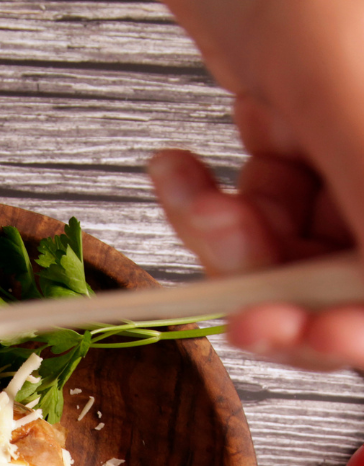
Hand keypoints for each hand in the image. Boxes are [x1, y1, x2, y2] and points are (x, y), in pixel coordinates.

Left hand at [154, 0, 363, 371]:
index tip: (296, 332)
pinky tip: (179, 170)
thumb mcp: (335, 73)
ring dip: (229, 242)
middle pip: (351, 274)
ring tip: (195, 192)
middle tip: (235, 302)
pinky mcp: (296, 133)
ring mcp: (351, 141)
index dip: (357, 323)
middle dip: (280, 287)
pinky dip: (205, 204)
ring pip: (294, 250)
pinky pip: (253, 207)